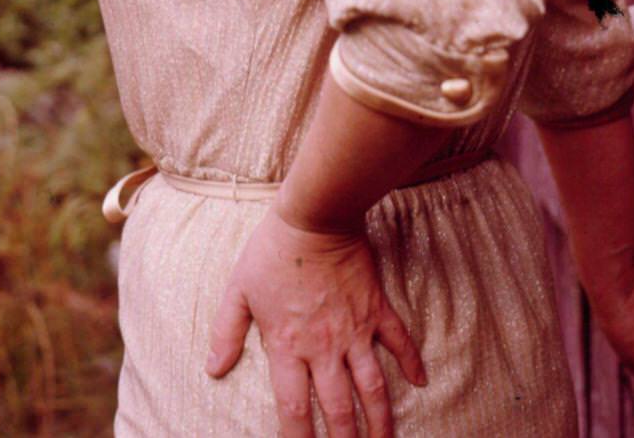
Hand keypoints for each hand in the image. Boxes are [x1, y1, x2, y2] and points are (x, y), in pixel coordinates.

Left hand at [204, 203, 426, 436]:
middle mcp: (325, 348)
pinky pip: (399, 341)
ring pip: (373, 388)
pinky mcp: (376, 308)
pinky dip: (411, 363)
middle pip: (339, 410)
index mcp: (288, 347)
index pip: (294, 410)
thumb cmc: (273, 250)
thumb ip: (227, 332)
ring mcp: (355, 330)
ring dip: (381, 420)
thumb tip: (213, 370)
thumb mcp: (239, 289)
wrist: (315, 216)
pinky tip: (421, 382)